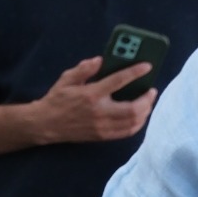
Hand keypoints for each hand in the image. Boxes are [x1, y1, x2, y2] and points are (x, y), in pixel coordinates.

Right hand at [27, 56, 155, 145]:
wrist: (46, 124)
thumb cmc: (57, 99)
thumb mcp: (67, 79)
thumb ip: (84, 68)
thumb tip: (101, 60)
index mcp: (91, 94)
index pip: (118, 81)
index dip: (135, 72)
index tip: (147, 66)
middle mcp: (99, 112)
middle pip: (133, 108)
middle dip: (147, 99)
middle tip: (151, 90)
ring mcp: (103, 126)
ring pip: (133, 122)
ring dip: (145, 112)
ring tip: (148, 102)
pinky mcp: (103, 136)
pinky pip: (127, 132)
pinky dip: (138, 123)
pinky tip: (140, 116)